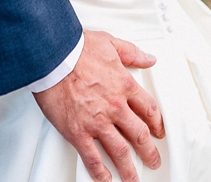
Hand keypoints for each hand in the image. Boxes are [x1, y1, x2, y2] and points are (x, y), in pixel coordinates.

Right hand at [33, 31, 163, 181]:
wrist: (52, 56)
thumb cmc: (76, 48)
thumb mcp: (111, 43)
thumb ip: (132, 53)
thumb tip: (148, 58)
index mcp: (124, 85)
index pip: (148, 110)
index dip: (156, 123)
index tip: (158, 132)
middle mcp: (114, 106)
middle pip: (139, 134)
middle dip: (149, 151)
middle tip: (153, 160)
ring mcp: (97, 122)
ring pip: (120, 151)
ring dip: (129, 168)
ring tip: (134, 178)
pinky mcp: (77, 132)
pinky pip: (92, 157)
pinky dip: (100, 172)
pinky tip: (106, 178)